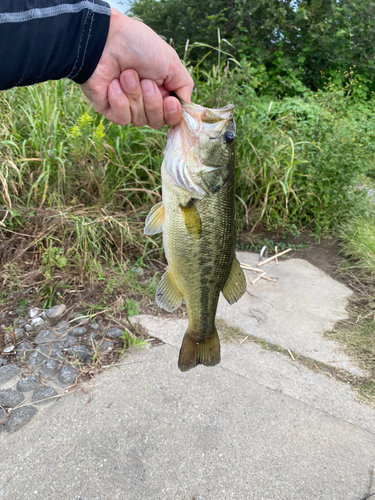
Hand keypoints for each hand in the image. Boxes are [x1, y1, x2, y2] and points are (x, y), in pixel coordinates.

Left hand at [80, 8, 193, 127]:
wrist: (106, 40)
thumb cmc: (139, 46)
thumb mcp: (171, 62)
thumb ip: (184, 86)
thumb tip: (186, 108)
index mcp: (162, 91)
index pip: (172, 117)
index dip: (172, 114)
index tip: (170, 101)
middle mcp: (146, 102)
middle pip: (157, 122)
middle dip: (152, 102)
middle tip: (146, 81)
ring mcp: (127, 106)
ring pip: (139, 120)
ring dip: (134, 95)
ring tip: (126, 74)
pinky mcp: (109, 109)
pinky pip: (122, 118)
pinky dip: (120, 100)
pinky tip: (113, 84)